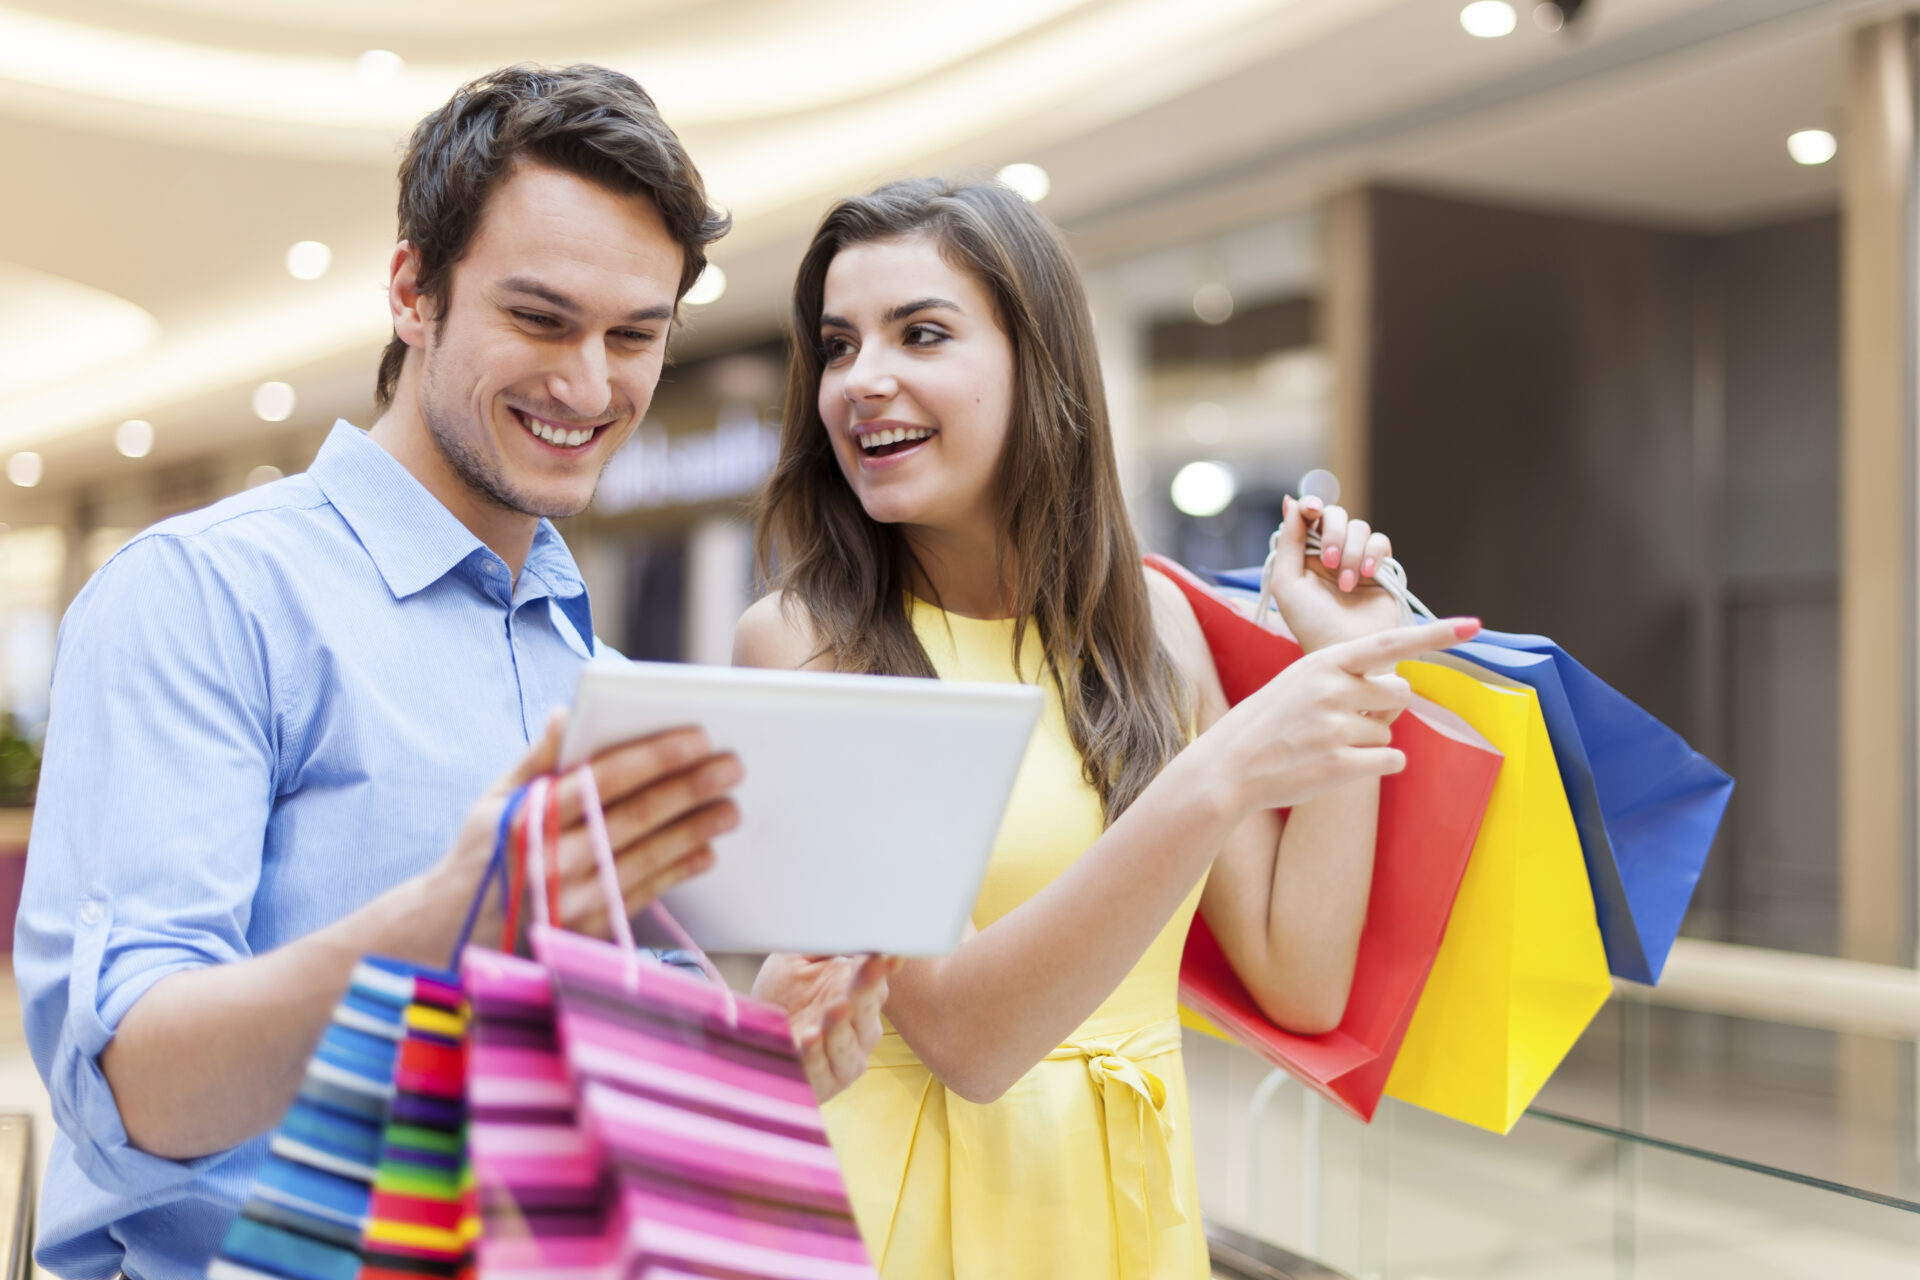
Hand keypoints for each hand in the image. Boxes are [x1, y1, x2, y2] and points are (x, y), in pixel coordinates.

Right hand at [436, 710, 741, 945]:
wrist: (451, 937)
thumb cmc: (481, 857)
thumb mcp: (495, 803)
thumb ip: (537, 759)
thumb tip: (569, 712)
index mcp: (527, 819)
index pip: (603, 779)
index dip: (654, 756)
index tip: (698, 737)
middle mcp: (549, 861)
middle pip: (635, 817)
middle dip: (689, 788)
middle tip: (732, 767)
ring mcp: (569, 902)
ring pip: (647, 857)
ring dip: (695, 830)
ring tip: (730, 807)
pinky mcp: (586, 933)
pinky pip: (644, 894)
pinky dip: (677, 870)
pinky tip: (704, 850)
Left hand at [754, 952, 900, 1102]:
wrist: (750, 1036)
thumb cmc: (780, 996)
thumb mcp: (796, 961)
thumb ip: (823, 945)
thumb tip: (849, 923)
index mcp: (859, 996)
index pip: (876, 981)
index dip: (880, 967)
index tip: (883, 952)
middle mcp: (860, 1029)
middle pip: (867, 1011)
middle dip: (866, 988)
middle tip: (869, 966)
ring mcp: (845, 1059)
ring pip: (848, 1044)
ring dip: (841, 1026)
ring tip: (835, 1007)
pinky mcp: (823, 1083)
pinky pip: (821, 1069)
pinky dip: (815, 1054)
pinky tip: (809, 1036)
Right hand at [1198, 617, 1479, 813]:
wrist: (1229, 765)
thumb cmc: (1271, 720)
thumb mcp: (1301, 680)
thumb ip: (1347, 676)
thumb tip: (1399, 687)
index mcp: (1324, 662)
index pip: (1389, 643)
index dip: (1435, 634)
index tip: (1473, 625)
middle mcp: (1333, 690)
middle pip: (1399, 691)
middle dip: (1385, 705)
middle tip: (1347, 718)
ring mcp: (1336, 728)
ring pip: (1390, 728)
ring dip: (1370, 738)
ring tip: (1327, 743)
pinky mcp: (1340, 765)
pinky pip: (1391, 759)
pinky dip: (1379, 763)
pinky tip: (1343, 764)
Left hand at [1268, 495, 1403, 650]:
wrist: (1346, 649)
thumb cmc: (1311, 623)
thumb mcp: (1288, 582)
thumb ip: (1289, 541)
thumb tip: (1291, 501)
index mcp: (1304, 555)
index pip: (1309, 516)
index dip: (1311, 506)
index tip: (1313, 510)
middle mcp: (1331, 553)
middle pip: (1336, 516)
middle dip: (1332, 533)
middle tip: (1328, 562)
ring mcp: (1357, 560)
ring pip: (1360, 528)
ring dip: (1352, 553)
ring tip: (1347, 584)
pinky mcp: (1382, 568)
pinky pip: (1381, 542)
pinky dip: (1373, 554)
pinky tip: (1366, 577)